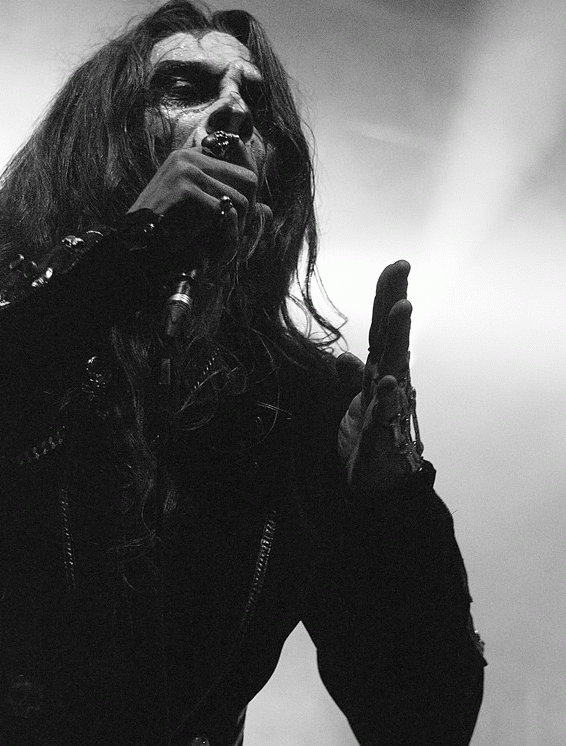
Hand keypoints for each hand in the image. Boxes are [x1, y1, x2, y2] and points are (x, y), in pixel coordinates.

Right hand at [127, 137, 271, 260]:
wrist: (135, 244)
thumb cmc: (166, 232)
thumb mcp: (201, 214)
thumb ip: (230, 206)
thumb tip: (267, 210)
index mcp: (191, 157)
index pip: (241, 167)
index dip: (247, 196)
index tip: (240, 219)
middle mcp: (190, 157)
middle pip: (247, 179)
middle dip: (248, 211)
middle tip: (236, 234)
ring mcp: (187, 170)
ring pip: (239, 199)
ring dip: (236, 227)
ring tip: (221, 245)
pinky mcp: (185, 188)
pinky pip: (223, 211)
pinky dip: (222, 233)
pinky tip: (208, 246)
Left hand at [337, 260, 422, 489]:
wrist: (377, 481)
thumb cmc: (371, 437)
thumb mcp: (356, 402)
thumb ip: (351, 378)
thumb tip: (342, 356)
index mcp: (382, 370)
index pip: (382, 328)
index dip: (387, 297)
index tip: (397, 264)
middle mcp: (390, 380)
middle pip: (391, 335)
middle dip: (396, 300)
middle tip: (402, 267)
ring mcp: (389, 403)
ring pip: (395, 364)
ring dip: (399, 336)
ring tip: (404, 307)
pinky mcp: (381, 429)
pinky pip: (385, 409)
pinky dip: (388, 394)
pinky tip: (389, 377)